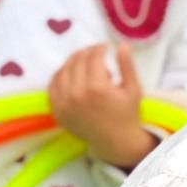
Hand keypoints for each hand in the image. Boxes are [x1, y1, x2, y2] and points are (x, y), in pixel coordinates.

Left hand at [49, 40, 153, 168]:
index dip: (100, 48)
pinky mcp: (56, 110)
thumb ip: (127, 65)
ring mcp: (63, 103)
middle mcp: (76, 94)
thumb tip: (121, 44)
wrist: (114, 141)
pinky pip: (53, 85)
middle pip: (76, 61)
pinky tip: (71, 73)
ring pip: (62, 71)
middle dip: (87, 52)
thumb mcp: (133, 88)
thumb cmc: (127, 114)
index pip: (93, 57)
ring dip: (73, 62)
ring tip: (85, 62)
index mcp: (96, 88)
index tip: (106, 46)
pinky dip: (61, 75)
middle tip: (96, 52)